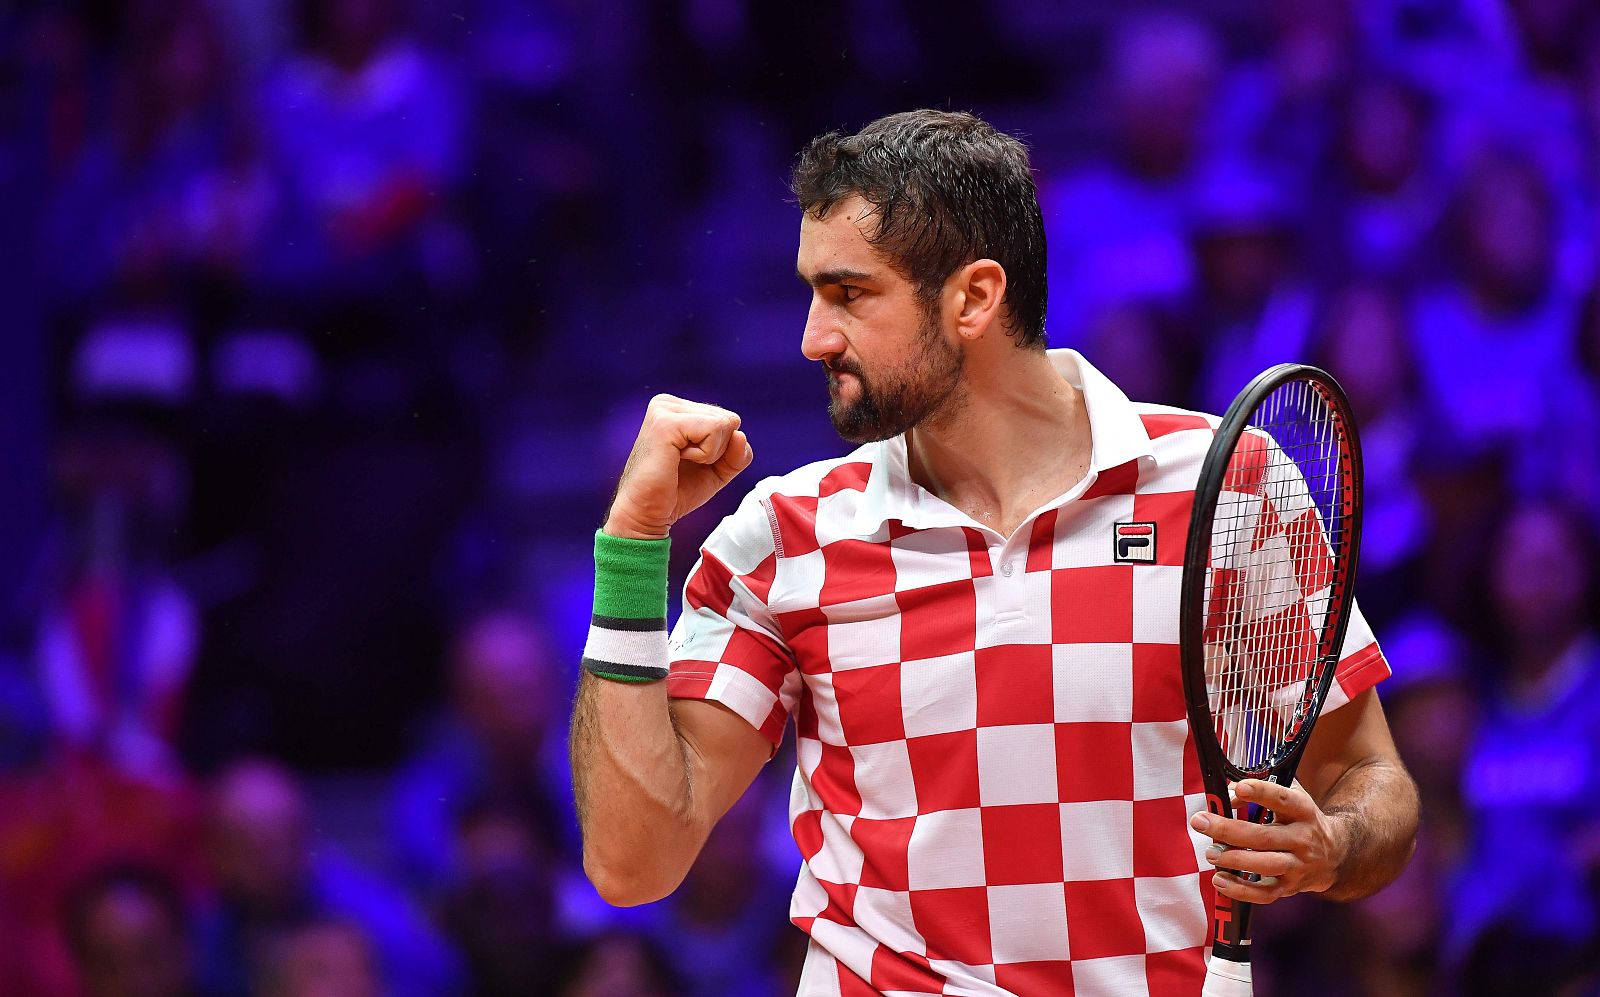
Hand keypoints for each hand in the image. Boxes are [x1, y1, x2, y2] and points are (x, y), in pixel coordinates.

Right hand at [604, 394, 753, 539]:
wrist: (646, 513)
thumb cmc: (676, 492)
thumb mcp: (718, 469)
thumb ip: (737, 453)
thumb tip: (740, 435)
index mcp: (678, 409)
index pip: (728, 420)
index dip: (722, 450)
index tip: (692, 462)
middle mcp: (668, 403)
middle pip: (729, 420)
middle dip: (717, 451)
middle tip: (685, 464)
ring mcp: (664, 410)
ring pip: (723, 424)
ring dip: (709, 453)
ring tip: (679, 462)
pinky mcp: (666, 423)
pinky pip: (713, 430)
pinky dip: (704, 455)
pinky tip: (678, 459)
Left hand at [1189, 778, 1350, 905]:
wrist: (1335, 855)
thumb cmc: (1300, 821)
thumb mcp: (1291, 798)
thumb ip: (1263, 790)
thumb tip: (1229, 791)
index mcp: (1303, 811)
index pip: (1283, 799)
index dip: (1262, 793)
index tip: (1239, 788)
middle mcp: (1303, 839)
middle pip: (1264, 836)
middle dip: (1228, 830)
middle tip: (1199, 822)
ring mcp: (1298, 866)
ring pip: (1264, 865)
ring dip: (1233, 859)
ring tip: (1210, 853)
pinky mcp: (1290, 887)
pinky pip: (1264, 894)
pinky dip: (1241, 890)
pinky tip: (1220, 880)